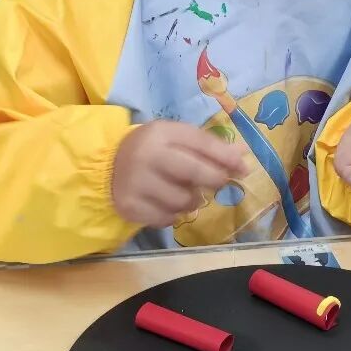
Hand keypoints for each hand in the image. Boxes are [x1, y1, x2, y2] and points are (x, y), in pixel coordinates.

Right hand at [112, 121, 247, 227]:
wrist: (107, 166)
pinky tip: (167, 204)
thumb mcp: (176, 139)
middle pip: (194, 172)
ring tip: (186, 193)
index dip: (226, 157)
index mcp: (161, 132)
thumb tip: (241, 154)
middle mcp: (147, 155)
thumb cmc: (152, 150)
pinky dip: (174, 215)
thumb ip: (207, 146)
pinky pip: (166, 219)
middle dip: (214, 180)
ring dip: (192, 201)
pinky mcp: (130, 206)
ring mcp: (136, 182)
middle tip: (219, 183)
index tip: (243, 169)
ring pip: (183, 200)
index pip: (201, 143)